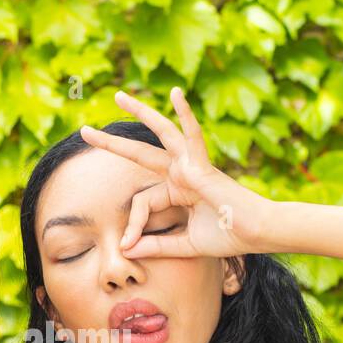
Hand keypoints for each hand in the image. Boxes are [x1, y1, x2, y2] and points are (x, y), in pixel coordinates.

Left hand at [78, 88, 269, 257]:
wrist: (257, 235)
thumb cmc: (229, 237)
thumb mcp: (185, 244)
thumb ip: (157, 245)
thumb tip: (126, 249)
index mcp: (177, 190)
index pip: (140, 202)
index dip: (131, 224)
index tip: (128, 244)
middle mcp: (182, 172)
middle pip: (140, 154)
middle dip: (112, 143)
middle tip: (84, 131)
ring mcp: (192, 165)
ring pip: (161, 133)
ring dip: (140, 113)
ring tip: (118, 96)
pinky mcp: (204, 166)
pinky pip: (193, 135)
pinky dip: (185, 114)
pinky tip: (176, 93)